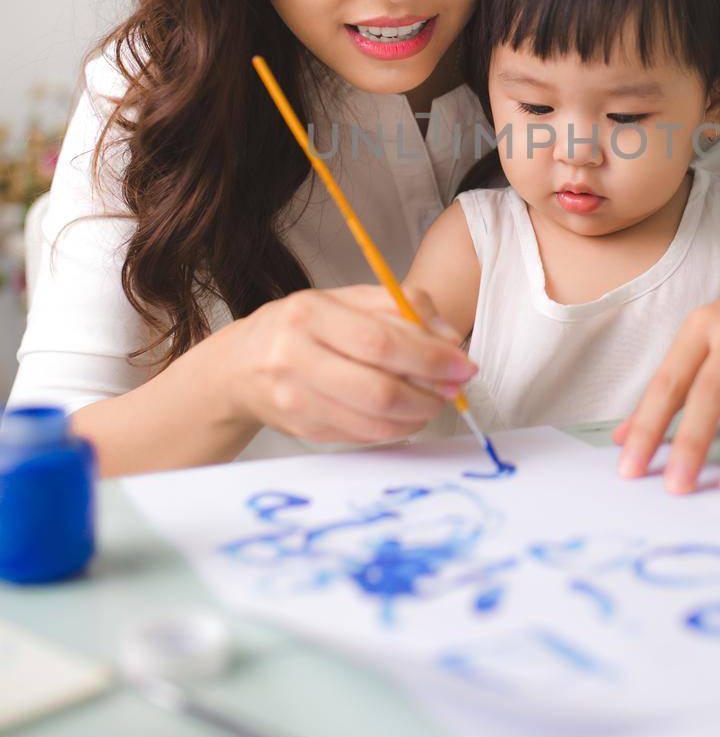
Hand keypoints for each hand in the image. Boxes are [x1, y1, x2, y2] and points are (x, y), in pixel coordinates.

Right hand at [226, 284, 477, 444]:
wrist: (238, 367)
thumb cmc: (302, 327)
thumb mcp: (345, 300)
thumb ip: (401, 309)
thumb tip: (449, 341)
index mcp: (309, 314)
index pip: (381, 341)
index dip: (430, 358)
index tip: (464, 365)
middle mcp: (296, 357)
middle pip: (379, 388)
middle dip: (430, 393)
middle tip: (456, 389)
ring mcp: (296, 400)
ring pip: (374, 420)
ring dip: (418, 415)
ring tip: (435, 401)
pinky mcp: (304, 430)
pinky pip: (363, 436)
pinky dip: (396, 428)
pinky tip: (407, 413)